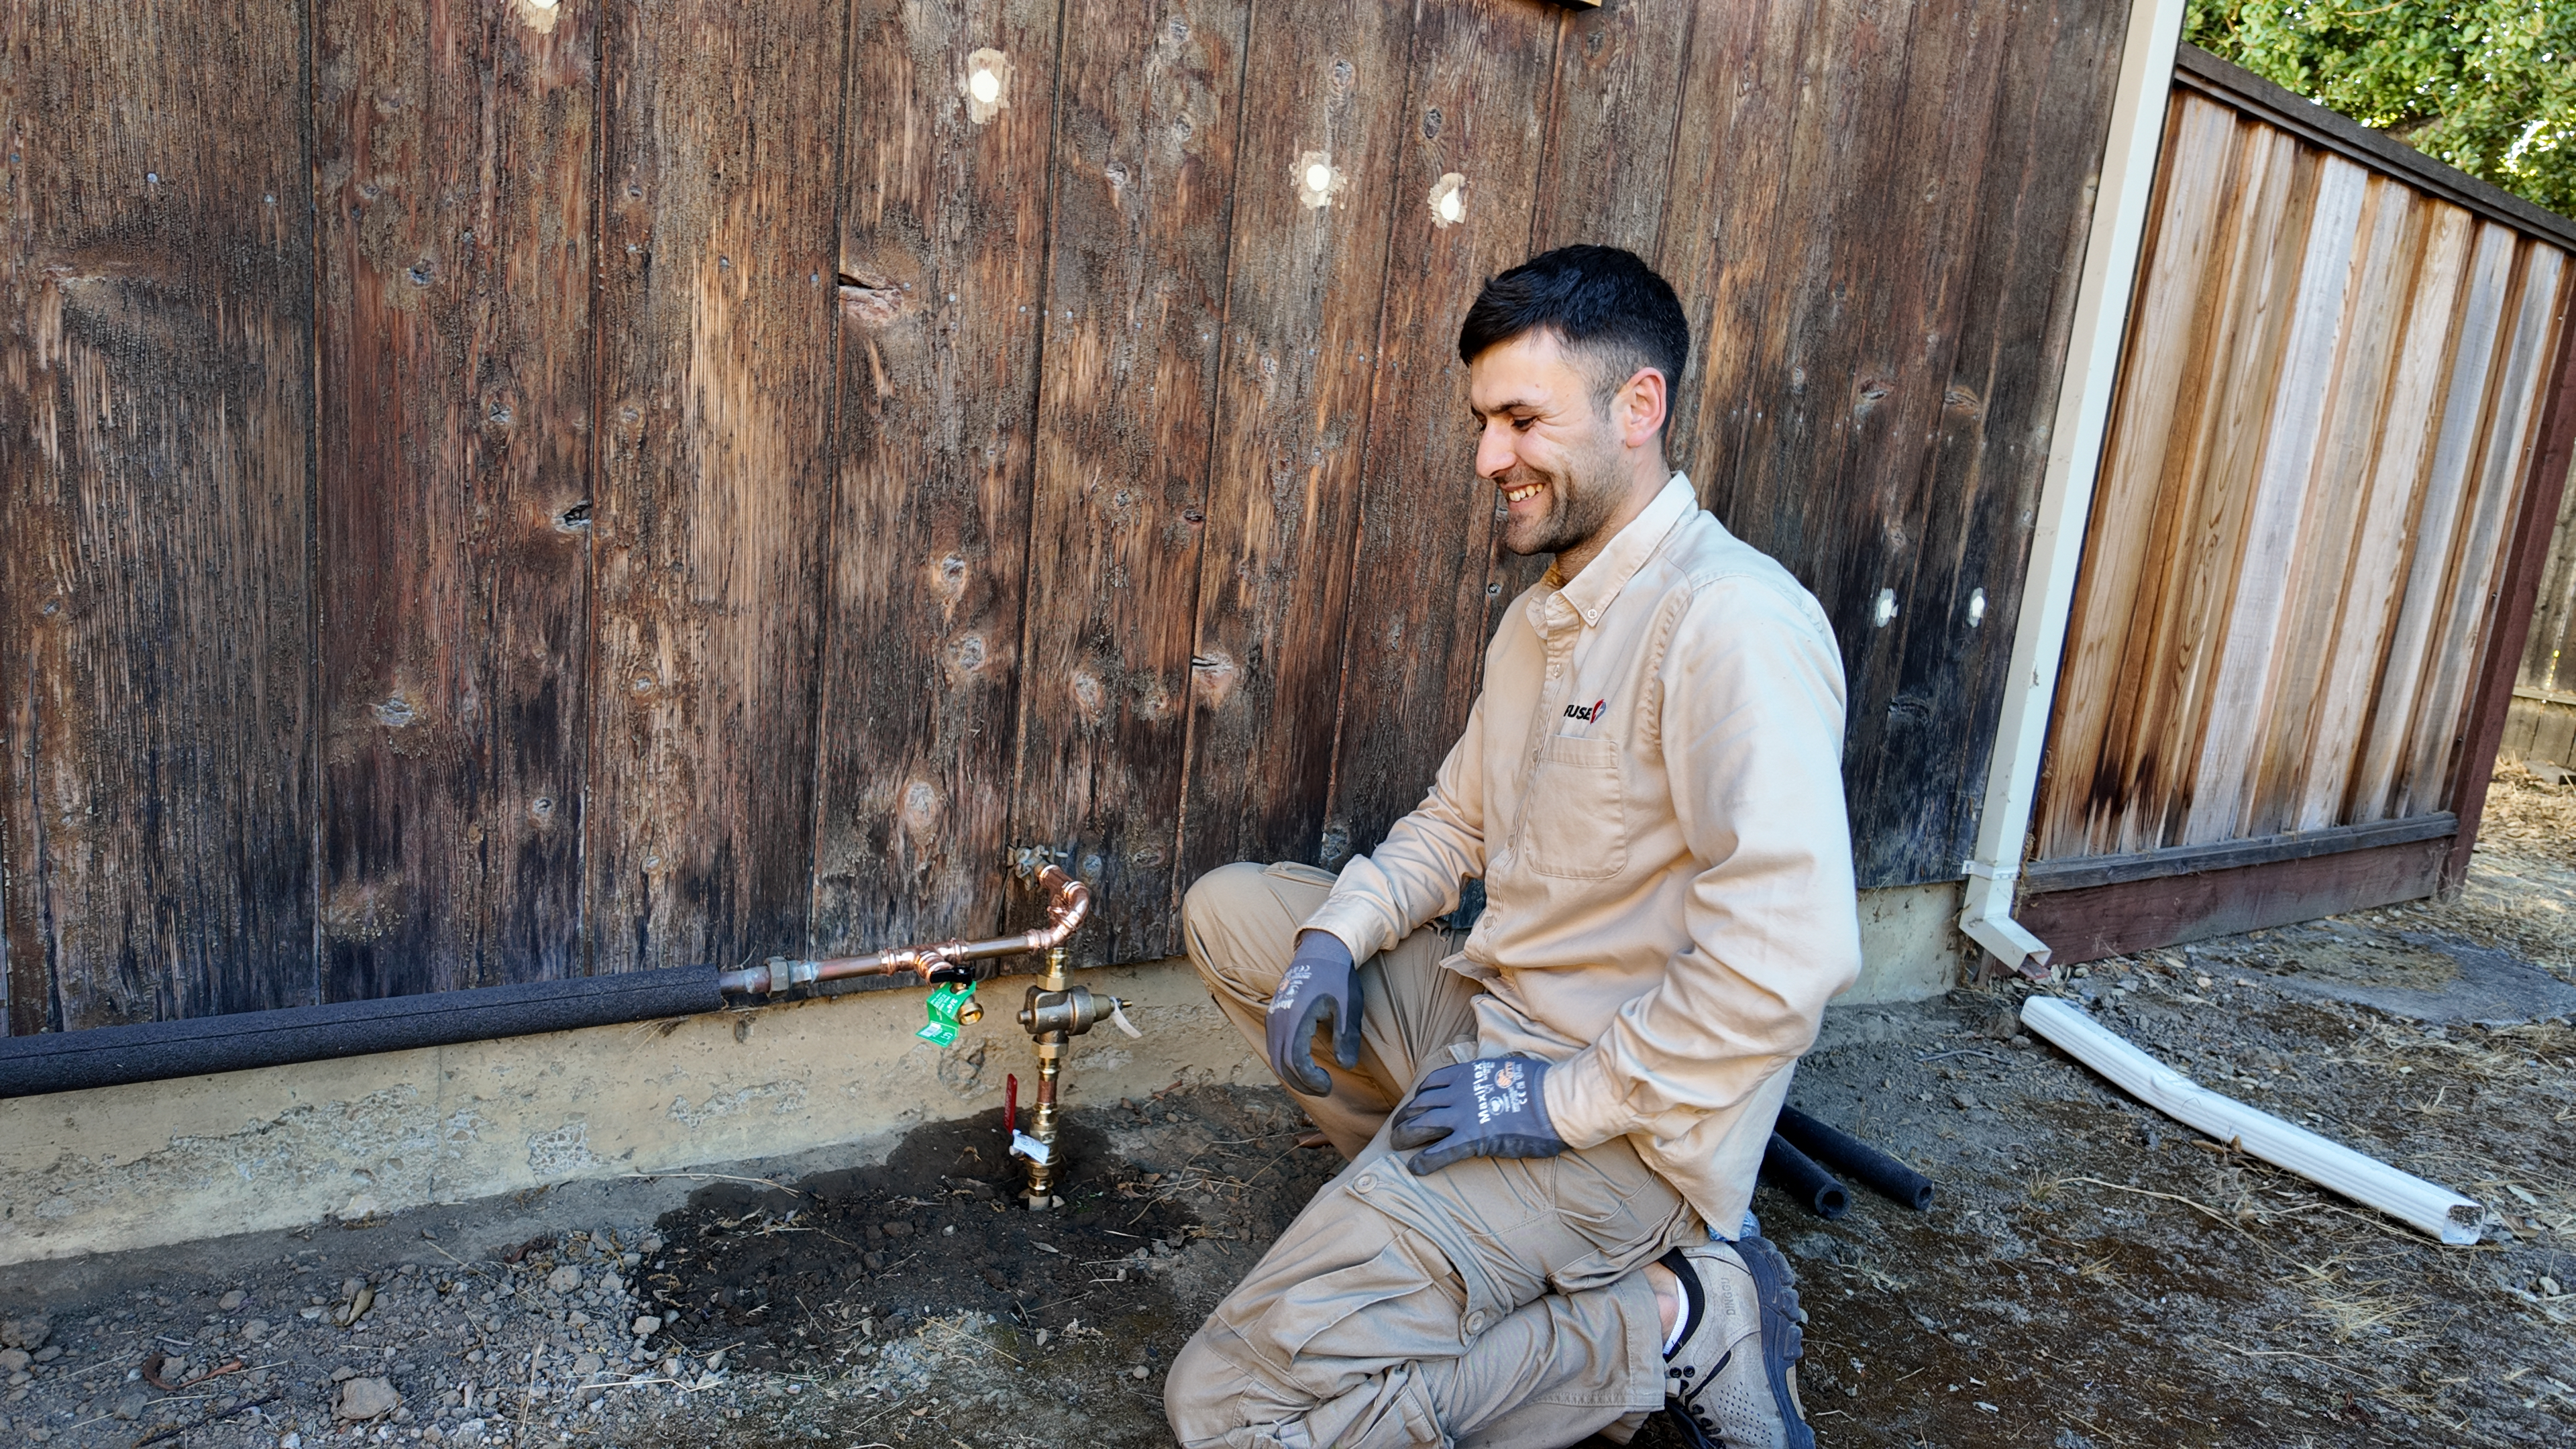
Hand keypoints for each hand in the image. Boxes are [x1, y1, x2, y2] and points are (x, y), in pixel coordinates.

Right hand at [1265, 931, 1360, 1095]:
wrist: (1321, 949)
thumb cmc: (1337, 976)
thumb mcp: (1348, 1006)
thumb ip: (1347, 1037)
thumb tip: (1345, 1066)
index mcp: (1296, 1017)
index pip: (1294, 1061)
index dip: (1310, 1080)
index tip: (1328, 1084)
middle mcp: (1278, 1018)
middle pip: (1280, 1064)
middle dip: (1301, 1083)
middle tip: (1323, 1088)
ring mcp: (1273, 1016)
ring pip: (1274, 1056)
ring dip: (1292, 1074)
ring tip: (1315, 1080)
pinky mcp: (1274, 1014)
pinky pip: (1273, 1046)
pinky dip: (1285, 1061)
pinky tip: (1304, 1065)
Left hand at [1390, 1057, 1564, 1174]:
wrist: (1556, 1102)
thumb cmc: (1542, 1086)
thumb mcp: (1511, 1069)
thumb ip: (1496, 1074)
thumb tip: (1500, 1075)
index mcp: (1468, 1073)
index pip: (1433, 1082)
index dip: (1420, 1096)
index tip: (1416, 1104)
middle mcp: (1459, 1091)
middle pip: (1420, 1104)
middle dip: (1405, 1117)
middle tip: (1398, 1128)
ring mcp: (1463, 1115)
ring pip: (1421, 1125)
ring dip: (1405, 1136)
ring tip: (1397, 1146)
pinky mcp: (1472, 1139)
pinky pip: (1438, 1152)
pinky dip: (1423, 1161)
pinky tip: (1415, 1168)